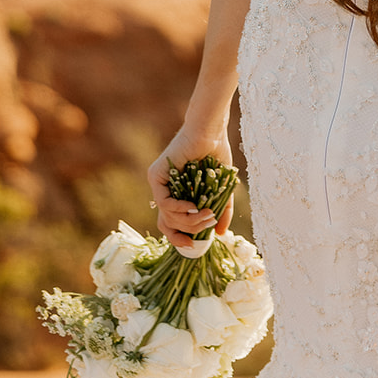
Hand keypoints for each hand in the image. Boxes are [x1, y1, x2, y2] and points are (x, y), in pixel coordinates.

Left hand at [147, 127, 234, 248]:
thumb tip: (220, 233)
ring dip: (190, 221)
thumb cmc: (216, 154)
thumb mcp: (221, 189)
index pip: (172, 223)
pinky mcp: (155, 176)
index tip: (194, 246)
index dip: (180, 237)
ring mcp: (158, 183)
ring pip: (167, 217)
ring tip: (208, 215)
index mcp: (177, 194)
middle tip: (201, 236)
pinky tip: (194, 207)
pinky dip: (179, 209)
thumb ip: (220, 210)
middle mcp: (165, 190)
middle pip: (165, 225)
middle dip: (184, 234)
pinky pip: (164, 203)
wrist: (211, 132)